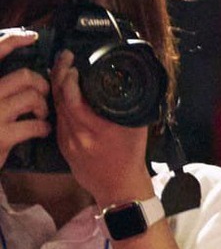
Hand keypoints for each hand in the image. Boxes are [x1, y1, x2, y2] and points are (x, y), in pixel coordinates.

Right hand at [0, 30, 48, 167]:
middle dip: (41, 85)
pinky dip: (44, 128)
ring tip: (40, 116)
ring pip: (33, 98)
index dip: (13, 40)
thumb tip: (25, 75)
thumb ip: (1, 86)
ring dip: (44, 108)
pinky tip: (40, 131)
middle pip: (25, 77)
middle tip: (43, 96)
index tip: (31, 36)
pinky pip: (36, 125)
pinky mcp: (2, 135)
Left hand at [50, 51, 150, 206]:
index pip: (72, 97)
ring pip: (56, 107)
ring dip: (57, 87)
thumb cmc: (132, 159)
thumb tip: (132, 84)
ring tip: (63, 72)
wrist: (121, 189)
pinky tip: (64, 95)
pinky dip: (60, 104)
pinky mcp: (63, 147)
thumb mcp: (136, 130)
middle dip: (60, 74)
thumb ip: (131, 108)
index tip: (74, 64)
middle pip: (60, 98)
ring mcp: (68, 141)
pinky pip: (59, 120)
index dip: (69, 77)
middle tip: (64, 59)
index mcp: (98, 129)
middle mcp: (79, 134)